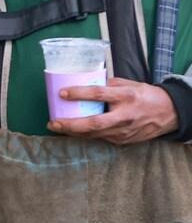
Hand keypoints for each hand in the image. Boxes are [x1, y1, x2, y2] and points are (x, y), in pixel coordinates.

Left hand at [47, 77, 177, 143]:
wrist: (169, 113)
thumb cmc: (145, 95)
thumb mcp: (129, 84)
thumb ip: (108, 84)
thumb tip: (85, 82)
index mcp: (126, 96)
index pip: (99, 94)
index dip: (79, 93)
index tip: (62, 92)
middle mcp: (125, 115)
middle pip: (94, 122)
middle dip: (71, 124)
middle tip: (53, 122)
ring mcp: (124, 131)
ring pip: (94, 134)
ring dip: (73, 132)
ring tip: (56, 126)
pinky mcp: (123, 140)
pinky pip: (100, 138)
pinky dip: (85, 134)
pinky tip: (73, 131)